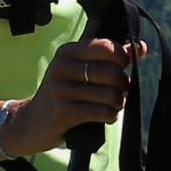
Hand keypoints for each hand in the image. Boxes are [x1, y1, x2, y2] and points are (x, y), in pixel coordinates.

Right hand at [1, 36, 142, 158]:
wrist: (30, 123)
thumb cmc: (62, 95)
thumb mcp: (79, 71)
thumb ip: (109, 58)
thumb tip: (140, 47)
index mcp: (68, 52)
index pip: (108, 47)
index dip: (123, 59)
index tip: (123, 70)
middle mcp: (62, 67)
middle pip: (112, 72)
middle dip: (124, 85)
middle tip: (119, 94)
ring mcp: (61, 89)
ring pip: (110, 94)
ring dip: (118, 103)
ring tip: (113, 106)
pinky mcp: (63, 111)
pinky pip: (101, 112)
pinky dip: (110, 115)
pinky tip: (107, 116)